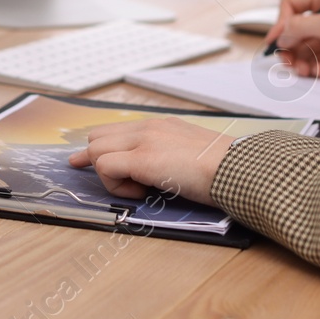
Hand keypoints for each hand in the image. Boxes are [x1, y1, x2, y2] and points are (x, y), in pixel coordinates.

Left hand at [66, 117, 234, 204]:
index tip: (82, 158)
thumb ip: (170, 156)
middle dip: (95, 159)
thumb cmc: (222, 170)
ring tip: (138, 189)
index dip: (96, 147)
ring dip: (109, 175)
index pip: (116, 130)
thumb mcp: (191, 155)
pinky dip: (115, 185)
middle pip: (98, 137)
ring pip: (96, 151)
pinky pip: (105, 167)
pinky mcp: (142, 159)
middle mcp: (149, 128)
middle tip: (104, 177)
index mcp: (162, 125)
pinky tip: (141, 193)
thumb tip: (159, 173)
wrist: (237, 169)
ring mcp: (144, 141)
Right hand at [268, 0, 319, 82]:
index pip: (291, 6)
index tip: (276, 41)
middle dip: (289, 48)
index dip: (280, 23)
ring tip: (307, 71)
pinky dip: (314, 69)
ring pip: (304, 50)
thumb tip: (279, 34)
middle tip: (289, 62)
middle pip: (294, 32)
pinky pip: (316, 62)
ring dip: (301, 62)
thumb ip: (301, 27)